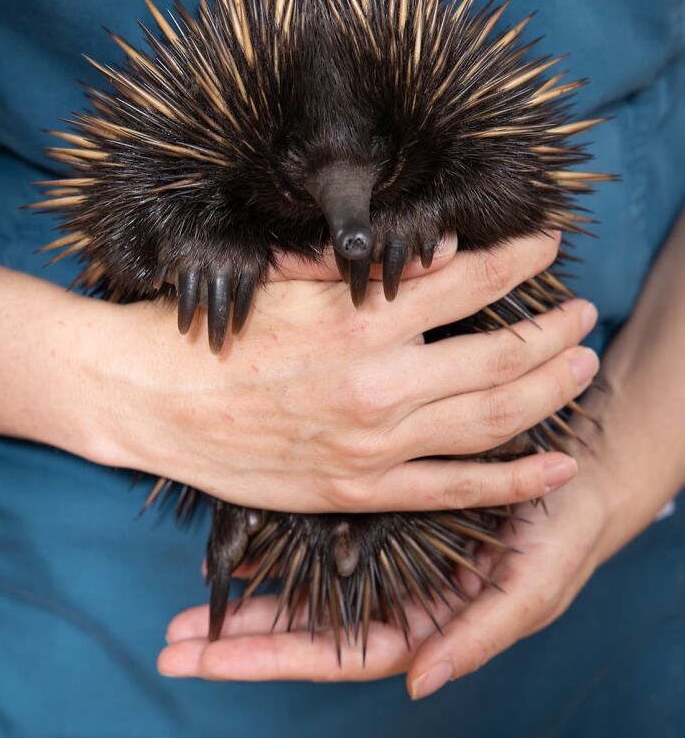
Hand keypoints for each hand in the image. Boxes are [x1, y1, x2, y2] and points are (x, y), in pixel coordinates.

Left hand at [156, 443, 607, 689]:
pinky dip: (283, 543)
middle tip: (173, 644)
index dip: (272, 658)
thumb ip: (478, 637)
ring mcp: (385, 553)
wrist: (575, 469)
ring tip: (188, 611)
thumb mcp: (531, 588)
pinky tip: (242, 544)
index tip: (207, 661)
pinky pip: (325, 532)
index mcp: (426, 624)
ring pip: (307, 584)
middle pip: (307, 628)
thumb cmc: (561, 533)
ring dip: (249, 597)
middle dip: (239, 641)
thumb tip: (419, 684)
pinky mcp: (384, 510)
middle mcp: (395, 593)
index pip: (336, 653)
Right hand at [157, 208, 684, 691]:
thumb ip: (358, 264)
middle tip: (585, 315)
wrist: (152, 401)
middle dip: (553, 331)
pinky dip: (513, 481)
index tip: (552, 247)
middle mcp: (378, 380)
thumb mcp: (283, 278)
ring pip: (491, 419)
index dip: (520, 260)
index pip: (466, 280)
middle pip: (497, 353)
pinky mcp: (360, 490)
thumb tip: (435, 248)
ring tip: (583, 369)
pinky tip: (557, 465)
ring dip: (549, 392)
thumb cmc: (214, 332)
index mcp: (358, 318)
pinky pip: (454, 488)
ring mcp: (374, 442)